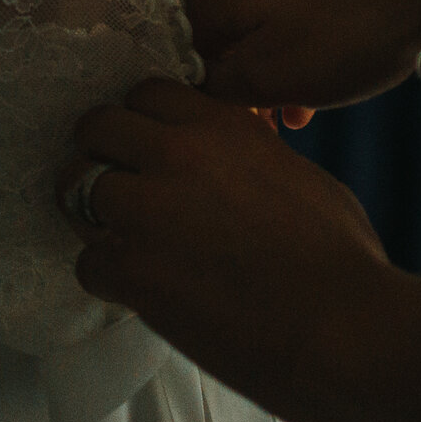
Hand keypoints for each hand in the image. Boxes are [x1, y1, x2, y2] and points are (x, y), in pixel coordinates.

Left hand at [62, 80, 391, 421]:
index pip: (145, 93)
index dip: (141, 122)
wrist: (341, 328)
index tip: (147, 149)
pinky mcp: (136, 272)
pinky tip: (139, 291)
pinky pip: (88, 263)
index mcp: (221, 125)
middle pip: (97, 128)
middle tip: (120, 191)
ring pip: (79, 190)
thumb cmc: (338, 259)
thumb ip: (247, 155)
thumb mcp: (295, 175)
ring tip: (127, 245)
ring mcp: (149, 212)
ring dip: (98, 218)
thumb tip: (231, 162)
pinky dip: (106, 278)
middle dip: (101, 155)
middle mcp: (177, 155)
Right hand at [188, 0, 420, 112]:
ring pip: (262, 23)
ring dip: (281, 69)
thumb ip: (219, 87)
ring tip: (313, 106)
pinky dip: (308, 40)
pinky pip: (297, 4)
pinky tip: (341, 64)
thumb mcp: (274, 75)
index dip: (209, 101)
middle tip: (282, 124)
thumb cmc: (353, 24)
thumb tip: (194, 86)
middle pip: (221, 38)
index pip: (182, 56)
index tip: (247, 129)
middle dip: (247, 86)